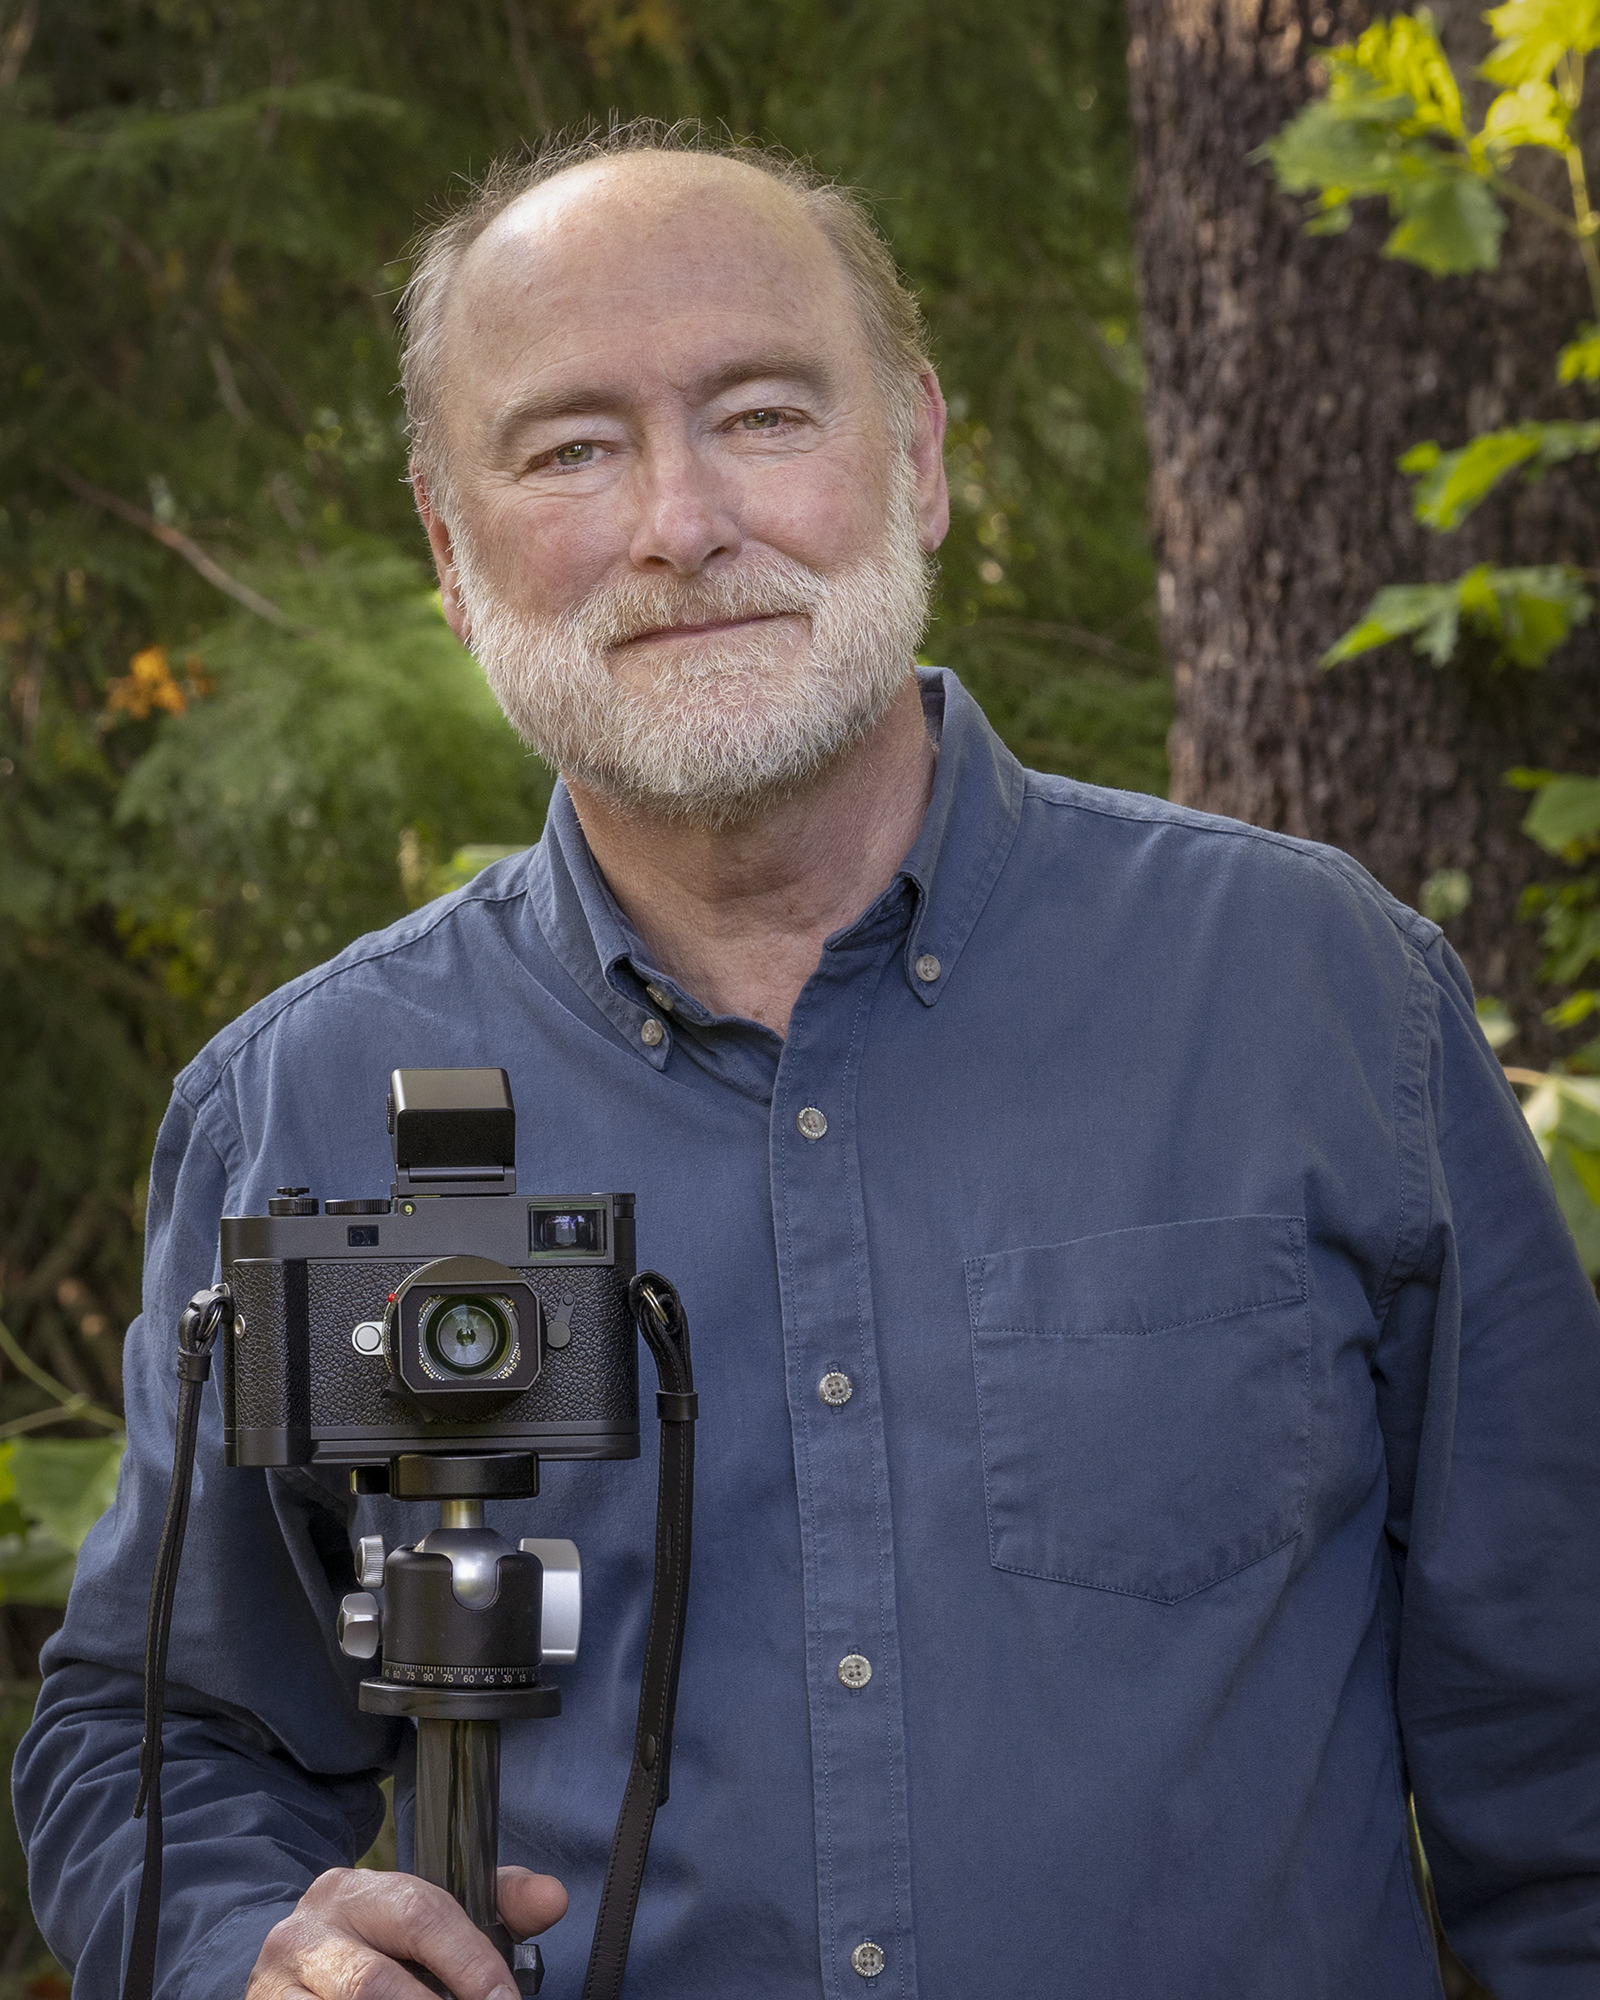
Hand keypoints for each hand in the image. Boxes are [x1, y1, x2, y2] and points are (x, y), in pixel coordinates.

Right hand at [246, 1864, 567, 1997]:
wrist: (285, 1972)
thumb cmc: (375, 1943)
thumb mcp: (426, 1913)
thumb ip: (496, 1904)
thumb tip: (553, 1898)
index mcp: (351, 1891)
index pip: (419, 1914)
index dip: (470, 1963)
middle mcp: (304, 1934)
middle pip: (373, 1983)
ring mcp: (274, 1988)